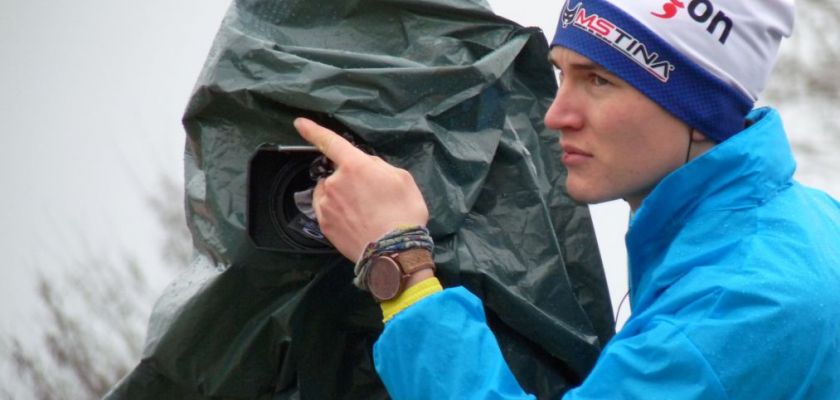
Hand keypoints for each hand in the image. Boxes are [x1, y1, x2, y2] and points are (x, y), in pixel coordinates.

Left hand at [294, 118, 428, 260]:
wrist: (394, 252)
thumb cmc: (404, 212)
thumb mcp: (402, 178)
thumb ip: (378, 166)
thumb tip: (365, 165)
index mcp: (354, 166)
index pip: (330, 142)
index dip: (313, 131)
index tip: (300, 124)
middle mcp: (334, 183)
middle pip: (335, 174)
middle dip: (348, 179)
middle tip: (370, 196)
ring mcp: (326, 205)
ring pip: (328, 192)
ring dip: (339, 196)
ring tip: (361, 212)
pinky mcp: (324, 225)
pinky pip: (326, 210)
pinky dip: (337, 212)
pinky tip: (354, 223)